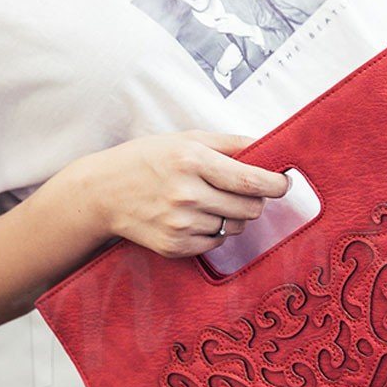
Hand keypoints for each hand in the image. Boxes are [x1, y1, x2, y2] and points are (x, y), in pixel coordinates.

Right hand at [72, 130, 288, 257]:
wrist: (102, 193)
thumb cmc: (147, 160)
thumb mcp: (186, 139)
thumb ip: (231, 143)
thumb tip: (270, 146)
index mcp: (192, 160)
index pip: (252, 181)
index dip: (276, 184)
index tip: (283, 183)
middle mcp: (187, 194)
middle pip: (250, 208)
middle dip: (255, 200)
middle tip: (242, 191)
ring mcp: (180, 224)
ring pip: (236, 227)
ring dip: (232, 215)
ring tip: (209, 201)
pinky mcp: (175, 246)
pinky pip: (216, 243)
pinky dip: (214, 231)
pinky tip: (194, 217)